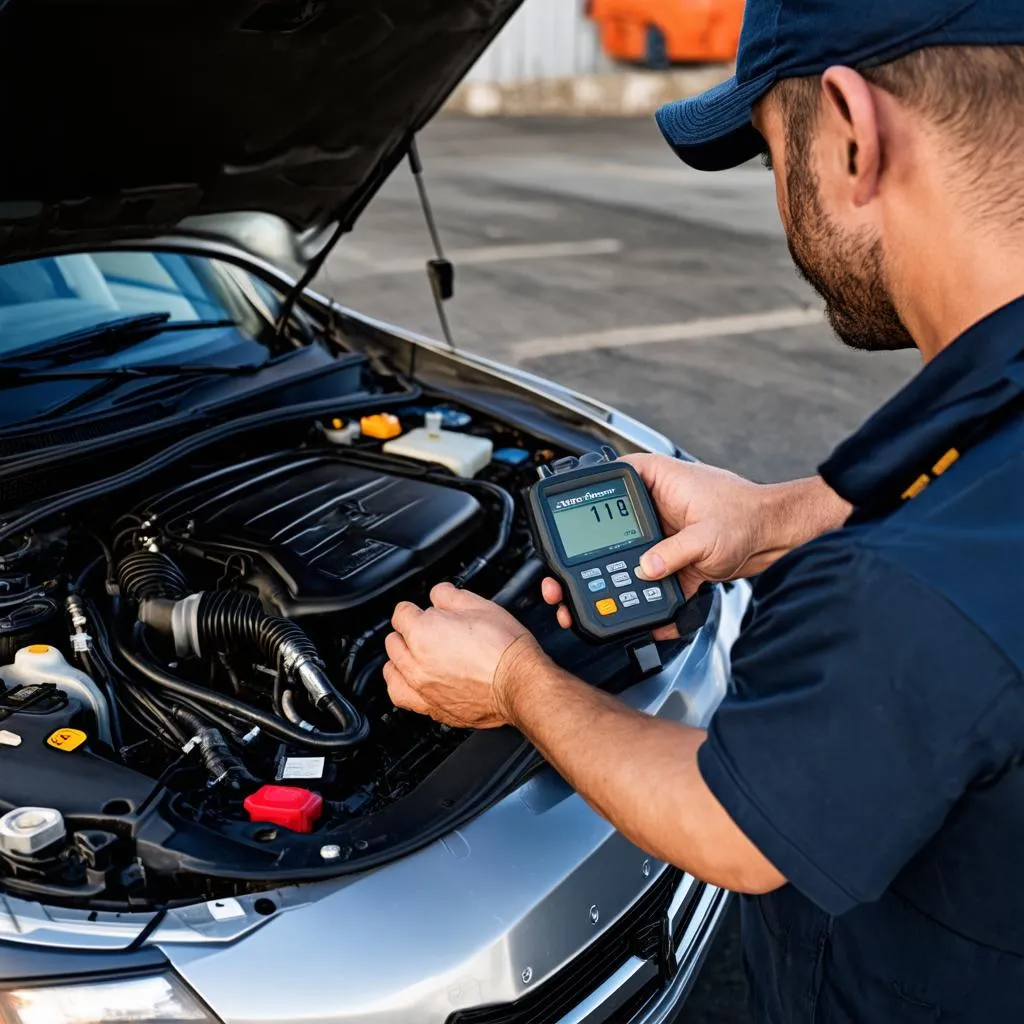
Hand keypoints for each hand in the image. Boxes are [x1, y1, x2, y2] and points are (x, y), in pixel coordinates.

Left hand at [385, 583, 543, 728]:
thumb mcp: (479, 605)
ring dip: (401, 657)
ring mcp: (421, 687)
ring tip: (416, 653)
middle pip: (394, 640)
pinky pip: (399, 695)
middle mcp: (416, 661)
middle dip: (409, 631)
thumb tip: (438, 594)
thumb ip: (448, 595)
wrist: (519, 683)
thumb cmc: (504, 647)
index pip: (401, 612)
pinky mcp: (432, 707)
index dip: (416, 608)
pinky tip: (411, 679)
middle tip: (429, 630)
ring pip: (391, 668)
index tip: (427, 611)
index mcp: (423, 631)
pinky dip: (401, 684)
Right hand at [542, 456, 849, 635]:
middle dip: (585, 559)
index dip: (578, 502)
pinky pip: (647, 579)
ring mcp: (659, 533)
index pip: (604, 481)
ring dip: (611, 582)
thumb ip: (673, 554)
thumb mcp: (706, 536)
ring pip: (622, 556)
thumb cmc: (748, 517)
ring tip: (592, 605)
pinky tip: (640, 620)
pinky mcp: (670, 559)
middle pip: (605, 527)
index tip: (562, 529)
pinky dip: (643, 599)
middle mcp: (651, 504)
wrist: (777, 537)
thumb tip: (644, 570)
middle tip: (563, 582)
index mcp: (654, 479)